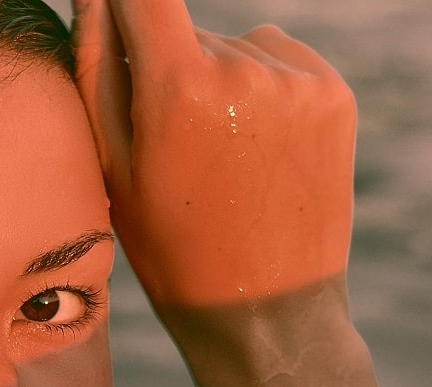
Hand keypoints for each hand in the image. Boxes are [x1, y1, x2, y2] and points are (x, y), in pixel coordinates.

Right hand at [71, 0, 355, 321]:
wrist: (265, 312)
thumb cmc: (172, 248)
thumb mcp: (114, 169)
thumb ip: (98, 68)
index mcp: (178, 88)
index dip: (124, 4)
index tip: (120, 20)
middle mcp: (243, 68)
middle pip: (187, 31)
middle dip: (171, 68)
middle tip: (176, 149)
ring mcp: (297, 80)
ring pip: (234, 47)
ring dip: (219, 81)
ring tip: (221, 158)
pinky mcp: (333, 92)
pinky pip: (279, 61)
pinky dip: (262, 90)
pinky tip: (256, 152)